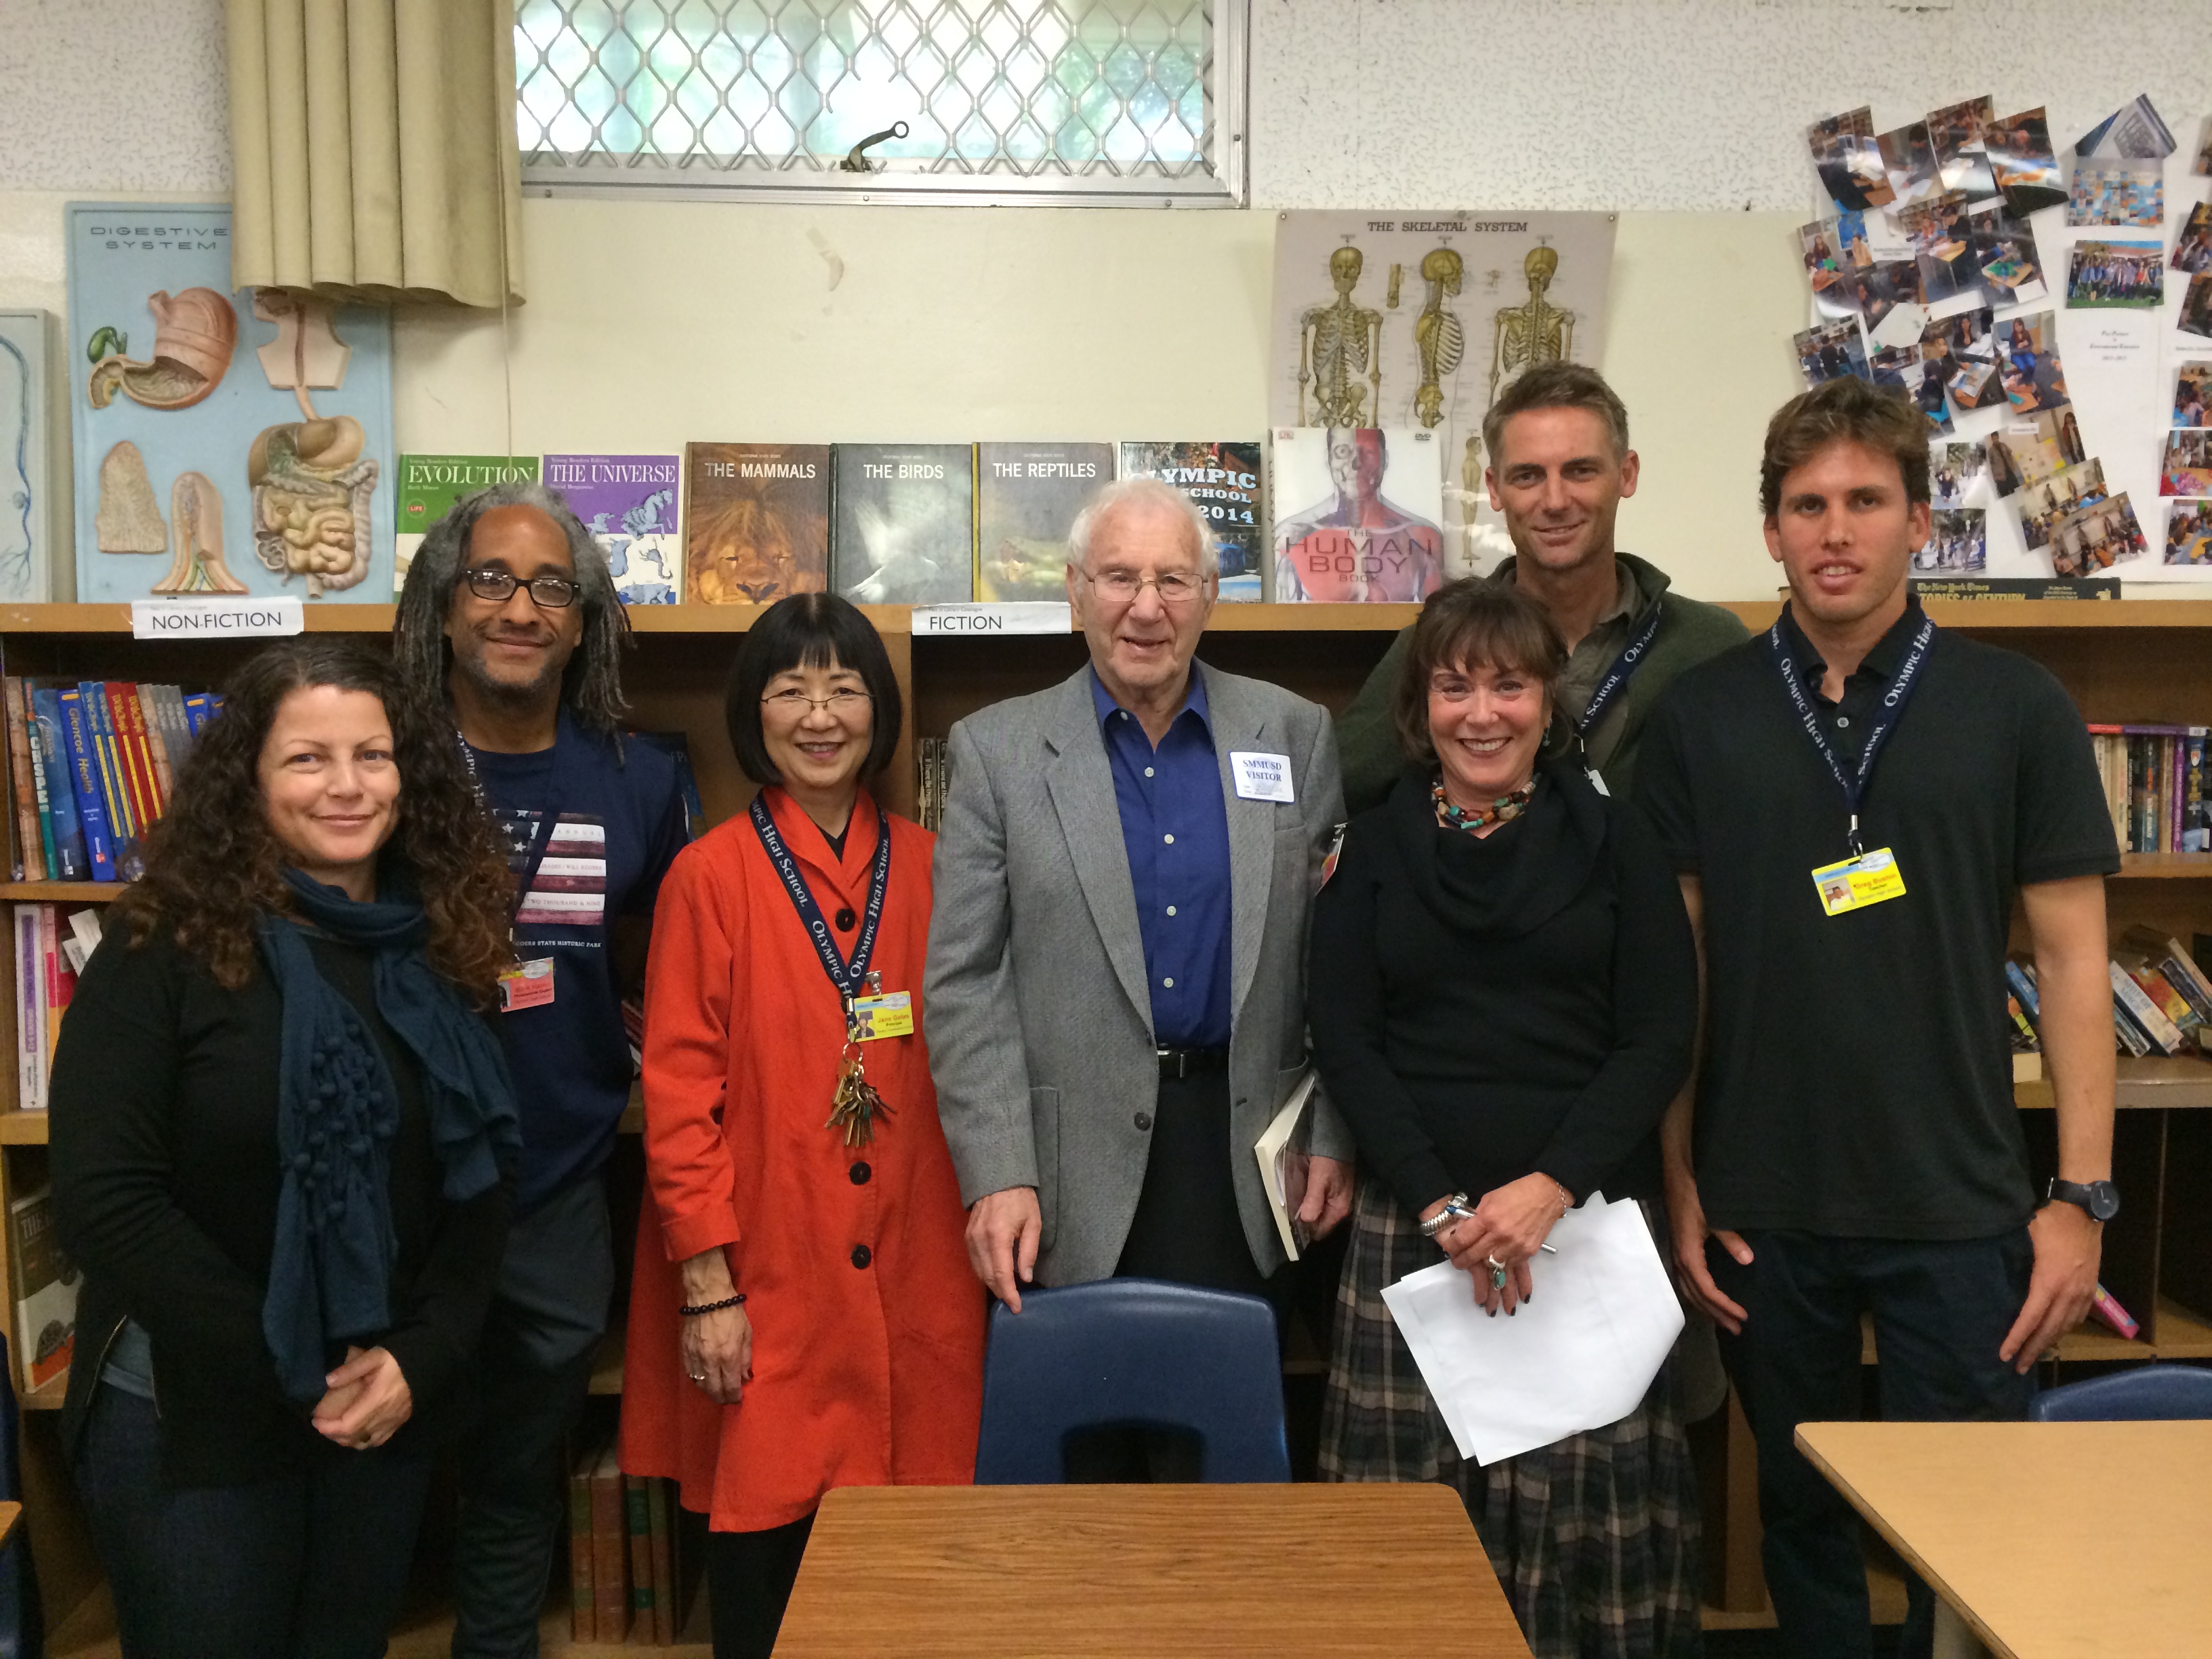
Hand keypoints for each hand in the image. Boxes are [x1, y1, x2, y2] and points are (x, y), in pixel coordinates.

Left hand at [312, 1346, 412, 1448]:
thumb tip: (328, 1380)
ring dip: (347, 1440)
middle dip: (333, 1434)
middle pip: (353, 1437)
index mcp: (376, 1401)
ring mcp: (393, 1422)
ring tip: (337, 1430)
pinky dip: (363, 1441)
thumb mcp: (375, 1357)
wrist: (426, 1365)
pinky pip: (378, 1440)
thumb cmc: (398, 1360)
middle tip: (322, 1424)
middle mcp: (384, 1416)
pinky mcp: (399, 1423)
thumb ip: (351, 1369)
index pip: (347, 1425)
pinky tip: (358, 1433)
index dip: (329, 1427)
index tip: (315, 1420)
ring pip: (364, 1442)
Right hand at [682, 1303, 752, 1405]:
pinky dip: (698, 1381)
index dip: (735, 1397)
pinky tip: (704, 1380)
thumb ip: (746, 1357)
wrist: (707, 1297)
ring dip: (709, 1392)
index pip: (731, 1386)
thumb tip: (745, 1377)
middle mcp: (710, 1361)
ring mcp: (696, 1357)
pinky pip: (691, 1374)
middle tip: (727, 1399)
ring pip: (701, 1385)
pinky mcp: (685, 1352)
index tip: (738, 1399)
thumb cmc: (732, 1312)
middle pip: (714, 1390)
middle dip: (722, 1398)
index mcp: (728, 1356)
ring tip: (717, 1392)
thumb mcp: (746, 1333)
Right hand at [966, 1186, 1041, 1312]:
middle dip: (1001, 1292)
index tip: (1017, 1307)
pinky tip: (995, 1277)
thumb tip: (1025, 1278)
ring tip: (1007, 1293)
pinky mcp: (966, 1237)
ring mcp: (970, 1238)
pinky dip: (984, 1273)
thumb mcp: (1033, 1223)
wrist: (998, 1180)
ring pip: (979, 1272)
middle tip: (1014, 1303)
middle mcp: (980, 1239)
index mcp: (998, 1235)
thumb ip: (1029, 1252)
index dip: (1009, 1294)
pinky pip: (974, 1262)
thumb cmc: (1020, 1200)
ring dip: (992, 1285)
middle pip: (988, 1276)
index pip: (1001, 1274)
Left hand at [1297, 1155, 1353, 1239]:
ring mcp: (1338, 1200)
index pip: (1321, 1231)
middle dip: (1306, 1220)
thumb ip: (1313, 1200)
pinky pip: (1321, 1204)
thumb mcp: (1319, 1179)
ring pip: (1320, 1213)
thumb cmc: (1328, 1160)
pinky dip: (1311, 1203)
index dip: (1306, 1230)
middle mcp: (1341, 1208)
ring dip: (1307, 1211)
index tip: (1291, 1226)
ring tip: (1292, 1207)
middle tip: (1289, 1215)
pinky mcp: (1334, 1192)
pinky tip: (1301, 1198)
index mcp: (1339, 1209)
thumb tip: (1305, 1219)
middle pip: (1320, 1223)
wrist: (1337, 1141)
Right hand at [1664, 1169, 1750, 1333]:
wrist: (1676, 1175)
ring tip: (1723, 1321)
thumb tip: (1748, 1261)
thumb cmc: (1695, 1194)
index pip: (1707, 1289)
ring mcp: (1676, 1255)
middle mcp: (1678, 1260)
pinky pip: (1687, 1281)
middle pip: (1696, 1296)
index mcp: (1687, 1255)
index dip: (1724, 1305)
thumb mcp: (1715, 1216)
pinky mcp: (1678, 1249)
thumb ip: (1730, 1239)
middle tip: (1736, 1329)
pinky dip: (1698, 1295)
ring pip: (1688, 1291)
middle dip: (1716, 1314)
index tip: (1743, 1316)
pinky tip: (1707, 1298)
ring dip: (1706, 1308)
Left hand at [1999, 1201, 2101, 1372]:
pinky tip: (2055, 1334)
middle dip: (2032, 1350)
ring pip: (2064, 1326)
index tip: (2004, 1355)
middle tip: (2018, 1368)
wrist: (2084, 1212)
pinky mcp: (2090, 1289)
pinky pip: (2077, 1317)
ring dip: (2049, 1343)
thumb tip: (1991, 1272)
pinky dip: (2064, 1330)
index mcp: (2047, 1282)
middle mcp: (2067, 1293)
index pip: (2029, 1318)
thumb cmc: (2050, 1223)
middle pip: (2048, 1330)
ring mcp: (2082, 1292)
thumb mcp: (2024, 1238)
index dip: (2016, 1338)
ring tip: (2034, 1355)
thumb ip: (2011, 1259)